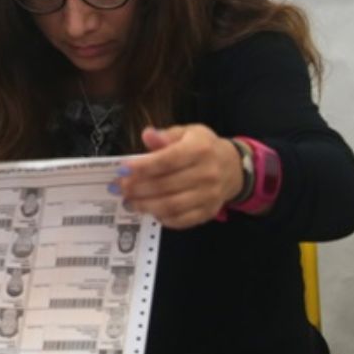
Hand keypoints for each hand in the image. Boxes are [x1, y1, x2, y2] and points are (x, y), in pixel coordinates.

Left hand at [116, 124, 244, 228]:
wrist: (233, 167)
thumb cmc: (203, 148)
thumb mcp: (187, 133)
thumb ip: (166, 135)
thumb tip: (147, 135)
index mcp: (200, 150)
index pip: (167, 160)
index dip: (142, 166)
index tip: (122, 169)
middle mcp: (207, 173)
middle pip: (165, 185)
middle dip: (137, 188)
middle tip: (119, 187)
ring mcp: (209, 195)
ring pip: (171, 206)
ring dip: (145, 205)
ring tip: (129, 201)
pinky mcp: (208, 212)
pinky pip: (181, 220)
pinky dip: (161, 218)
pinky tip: (149, 210)